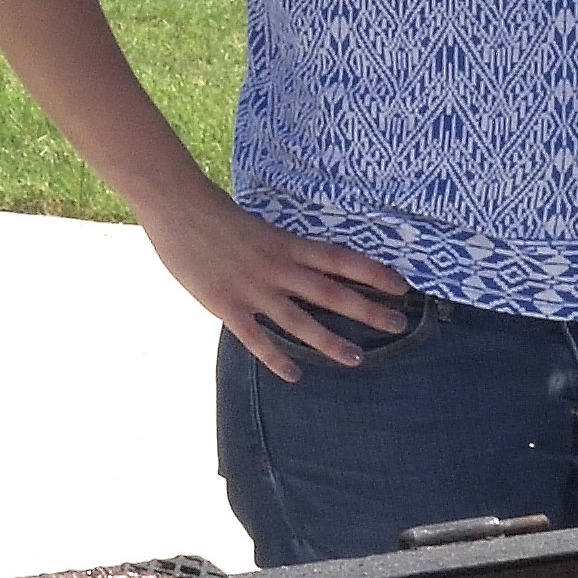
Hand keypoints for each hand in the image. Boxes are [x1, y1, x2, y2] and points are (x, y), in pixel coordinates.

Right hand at [136, 187, 416, 381]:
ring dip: (330, 341)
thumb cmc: (213, 211)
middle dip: (367, 309)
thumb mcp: (256, 227)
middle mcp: (277, 267)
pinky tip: (294, 374)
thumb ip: (277, 251)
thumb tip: (297, 267)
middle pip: (331, 292)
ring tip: (357, 358)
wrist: (176, 203)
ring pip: (300, 321)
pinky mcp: (226, 305)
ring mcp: (253, 288)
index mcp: (286, 243)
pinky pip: (257, 338)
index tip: (401, 285)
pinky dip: (276, 358)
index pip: (340, 259)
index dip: (372, 272)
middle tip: (398, 324)